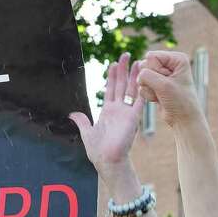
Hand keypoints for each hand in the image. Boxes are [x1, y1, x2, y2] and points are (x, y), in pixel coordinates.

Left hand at [69, 53, 140, 171]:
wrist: (108, 161)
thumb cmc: (98, 151)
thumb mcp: (87, 133)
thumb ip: (83, 122)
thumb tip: (73, 114)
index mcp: (108, 112)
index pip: (111, 89)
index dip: (112, 76)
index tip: (113, 63)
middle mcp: (119, 110)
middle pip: (122, 85)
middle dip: (123, 70)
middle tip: (126, 55)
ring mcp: (127, 113)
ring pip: (131, 90)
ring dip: (134, 76)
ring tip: (137, 61)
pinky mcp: (133, 118)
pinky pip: (139, 101)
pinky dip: (142, 90)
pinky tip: (145, 78)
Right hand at [137, 50, 199, 126]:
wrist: (183, 119)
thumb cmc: (179, 101)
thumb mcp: (163, 85)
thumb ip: (146, 74)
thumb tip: (137, 74)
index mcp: (177, 59)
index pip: (151, 56)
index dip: (155, 70)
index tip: (169, 81)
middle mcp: (169, 64)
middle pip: (144, 65)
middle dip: (151, 80)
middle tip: (165, 89)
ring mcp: (161, 74)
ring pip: (141, 76)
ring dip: (150, 88)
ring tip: (163, 94)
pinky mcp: (155, 84)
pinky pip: (142, 85)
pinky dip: (148, 94)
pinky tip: (159, 98)